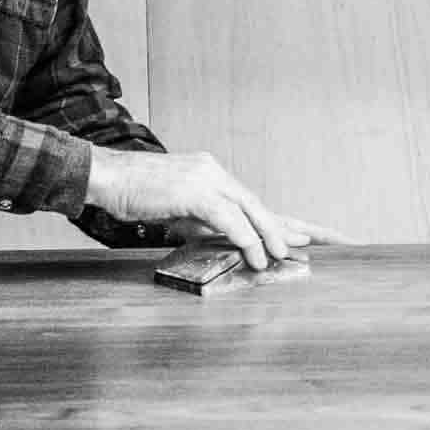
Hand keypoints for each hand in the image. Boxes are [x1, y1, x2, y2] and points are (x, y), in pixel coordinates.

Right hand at [85, 147, 353, 269]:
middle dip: (290, 226)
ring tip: (288, 257)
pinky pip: (230, 219)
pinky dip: (247, 238)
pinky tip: (257, 256)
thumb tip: (220, 239)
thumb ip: (199, 221)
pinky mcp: (194, 191)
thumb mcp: (172, 209)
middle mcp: (213, 172)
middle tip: (325, 241)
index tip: (307, 235)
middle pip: (259, 203)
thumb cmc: (131, 193)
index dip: (279, 220)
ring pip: (250, 210)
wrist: (104, 176)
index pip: (252, 200)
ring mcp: (205, 178)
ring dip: (271, 236)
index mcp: (210, 174)